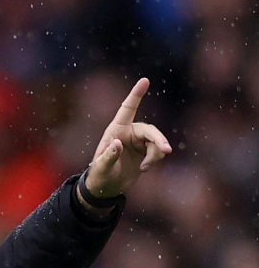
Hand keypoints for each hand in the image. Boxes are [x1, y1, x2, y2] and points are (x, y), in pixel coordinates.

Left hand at [83, 78, 171, 202]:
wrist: (107, 187)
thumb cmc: (100, 175)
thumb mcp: (101, 167)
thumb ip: (109, 156)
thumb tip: (117, 143)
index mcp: (116, 130)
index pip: (127, 109)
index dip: (136, 95)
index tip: (145, 80)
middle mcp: (130, 132)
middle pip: (150, 130)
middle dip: (159, 140)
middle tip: (166, 150)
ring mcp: (140, 141)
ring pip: (157, 142)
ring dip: (156, 154)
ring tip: (144, 168)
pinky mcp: (147, 151)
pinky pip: (158, 151)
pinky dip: (155, 159)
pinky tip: (144, 168)